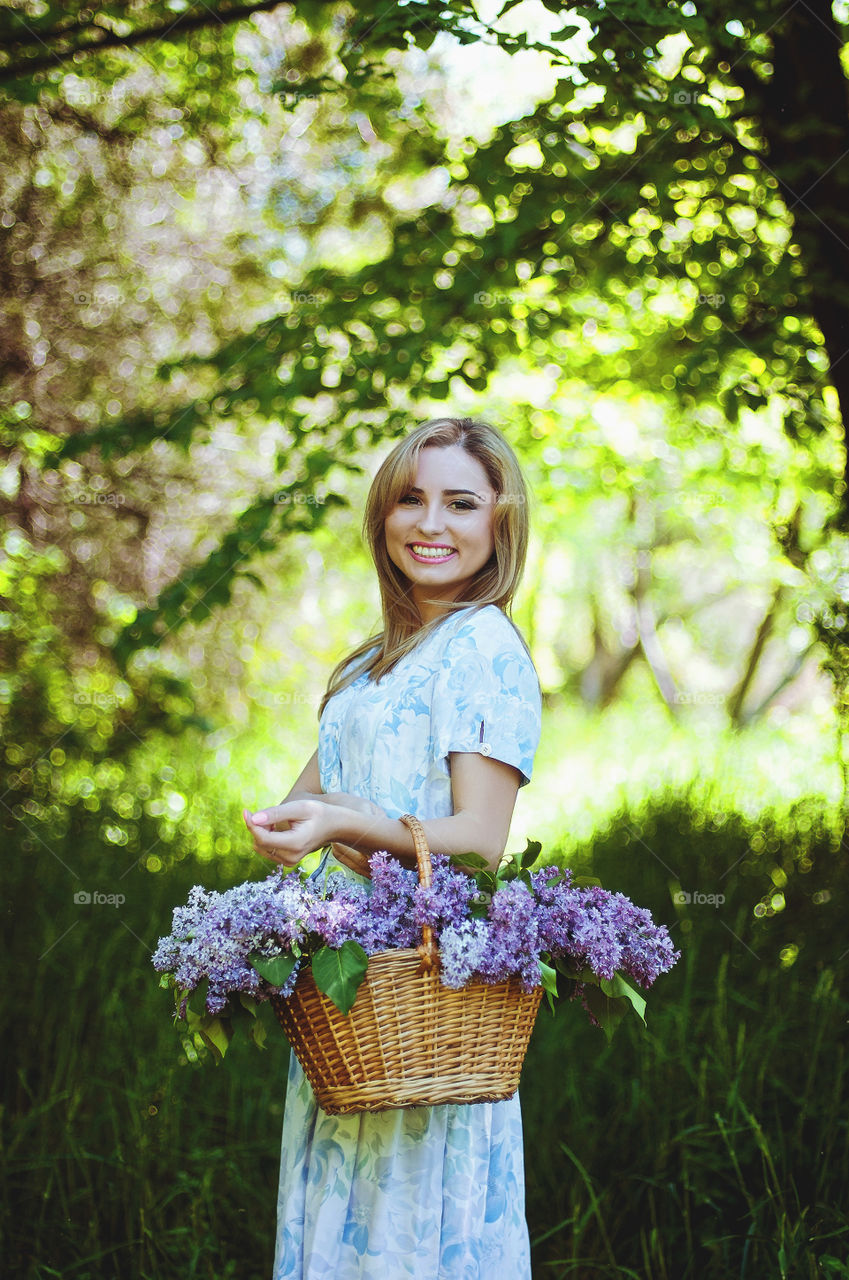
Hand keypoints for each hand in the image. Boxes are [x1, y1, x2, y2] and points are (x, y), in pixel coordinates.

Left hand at [243, 794, 383, 866]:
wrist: (334, 826)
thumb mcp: (299, 807)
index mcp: (294, 843)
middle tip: (265, 813)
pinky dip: (267, 838)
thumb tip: (253, 818)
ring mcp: (289, 861)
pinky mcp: (287, 861)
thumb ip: (277, 813)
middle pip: (260, 843)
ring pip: (261, 848)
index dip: (251, 825)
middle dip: (257, 827)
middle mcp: (290, 857)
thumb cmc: (319, 813)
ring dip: (262, 833)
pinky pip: (267, 850)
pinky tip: (277, 829)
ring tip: (275, 821)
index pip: (263, 838)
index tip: (246, 811)